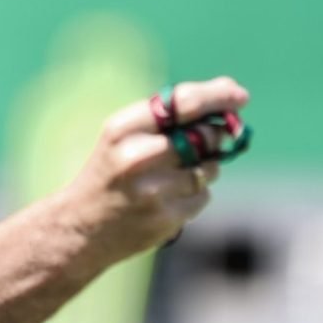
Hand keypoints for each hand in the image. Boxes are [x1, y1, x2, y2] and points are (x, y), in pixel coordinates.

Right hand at [64, 76, 250, 259]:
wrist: (81, 226)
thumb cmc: (110, 172)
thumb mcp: (124, 136)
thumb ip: (170, 118)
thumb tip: (233, 97)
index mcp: (123, 128)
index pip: (183, 102)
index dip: (217, 96)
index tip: (240, 96)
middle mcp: (136, 156)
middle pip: (205, 136)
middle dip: (213, 137)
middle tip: (204, 142)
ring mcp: (152, 190)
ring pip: (209, 168)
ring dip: (203, 169)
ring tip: (170, 177)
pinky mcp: (166, 218)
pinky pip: (203, 196)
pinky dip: (194, 195)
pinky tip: (167, 199)